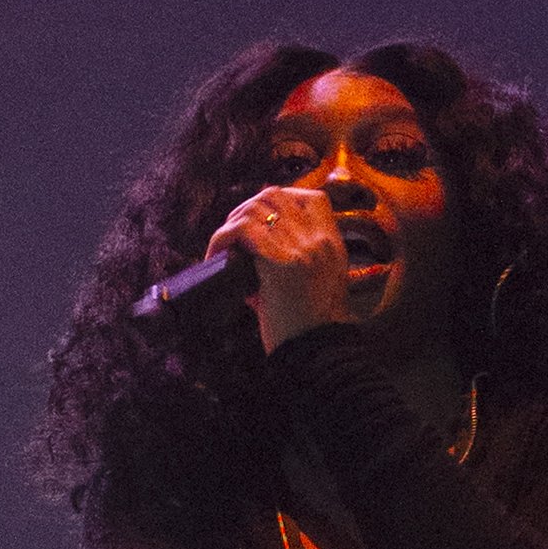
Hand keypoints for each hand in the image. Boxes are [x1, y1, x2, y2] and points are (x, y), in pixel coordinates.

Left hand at [207, 183, 352, 350]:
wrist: (319, 353)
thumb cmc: (311, 328)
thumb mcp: (316, 286)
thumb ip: (294, 262)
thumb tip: (251, 252)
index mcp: (333, 244)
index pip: (312, 197)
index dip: (282, 199)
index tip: (262, 218)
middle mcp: (320, 241)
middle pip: (277, 195)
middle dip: (247, 207)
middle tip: (233, 233)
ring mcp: (302, 250)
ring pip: (256, 208)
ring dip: (232, 222)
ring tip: (222, 245)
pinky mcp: (280, 264)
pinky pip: (242, 231)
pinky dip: (222, 238)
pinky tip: (214, 255)